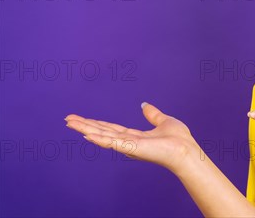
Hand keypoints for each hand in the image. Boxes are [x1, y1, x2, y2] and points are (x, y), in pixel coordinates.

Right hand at [65, 102, 199, 175]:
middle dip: (85, 125)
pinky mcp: (132, 148)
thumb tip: (144, 105)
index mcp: (135, 137)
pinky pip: (113, 143)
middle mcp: (128, 142)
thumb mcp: (163, 121)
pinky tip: (87, 135)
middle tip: (68, 119)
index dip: (97, 123)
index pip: (112, 129)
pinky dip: (99, 139)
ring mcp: (129, 146)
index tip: (82, 118)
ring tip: (70, 123)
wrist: (186, 150)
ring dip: (86, 129)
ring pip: (103, 136)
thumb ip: (152, 114)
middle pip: (102, 132)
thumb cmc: (179, 139)